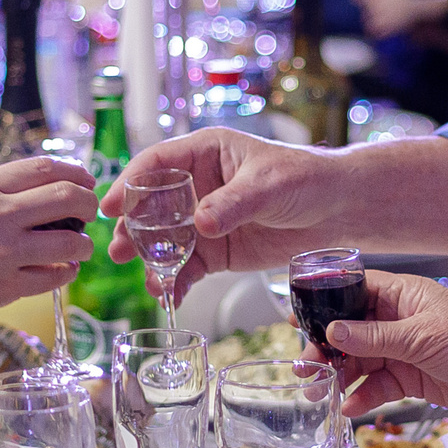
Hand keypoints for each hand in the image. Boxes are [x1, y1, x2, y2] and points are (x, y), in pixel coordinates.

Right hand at [0, 156, 93, 337]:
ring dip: (83, 244)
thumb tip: (41, 185)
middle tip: (90, 213)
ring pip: (70, 242)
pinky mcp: (6, 287)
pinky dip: (66, 272)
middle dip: (89, 204)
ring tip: (79, 247)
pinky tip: (64, 270)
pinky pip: (54, 277)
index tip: (86, 181)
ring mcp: (4, 252)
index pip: (46, 168)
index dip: (76, 173)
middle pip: (68, 198)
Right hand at [98, 128, 356, 293]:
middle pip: (152, 206)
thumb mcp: (269, 184)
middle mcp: (197, 186)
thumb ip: (233, 203)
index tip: (111, 205)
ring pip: (165, 240)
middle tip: (121, 249)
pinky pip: (188, 267)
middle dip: (134, 228)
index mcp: (205, 153)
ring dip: (152, 259)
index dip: (129, 183)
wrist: (336, 210)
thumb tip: (200, 223)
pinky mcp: (216, 250)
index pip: (156, 164)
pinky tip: (170, 293)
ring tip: (148, 278)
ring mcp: (204, 220)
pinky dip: (177, 281)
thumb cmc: (304, 179)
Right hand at [319, 270, 447, 417]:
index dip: (326, 303)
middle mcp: (400, 320)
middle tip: (305, 368)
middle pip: (351, 331)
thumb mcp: (421, 337)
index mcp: (404, 295)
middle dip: (326, 349)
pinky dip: (363, 395)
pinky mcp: (411, 378)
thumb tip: (333, 331)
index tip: (297, 318)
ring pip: (361, 360)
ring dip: (339, 376)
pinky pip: (378, 385)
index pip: (356, 290)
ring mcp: (404, 350)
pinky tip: (351, 407)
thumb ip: (375, 337)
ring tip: (319, 393)